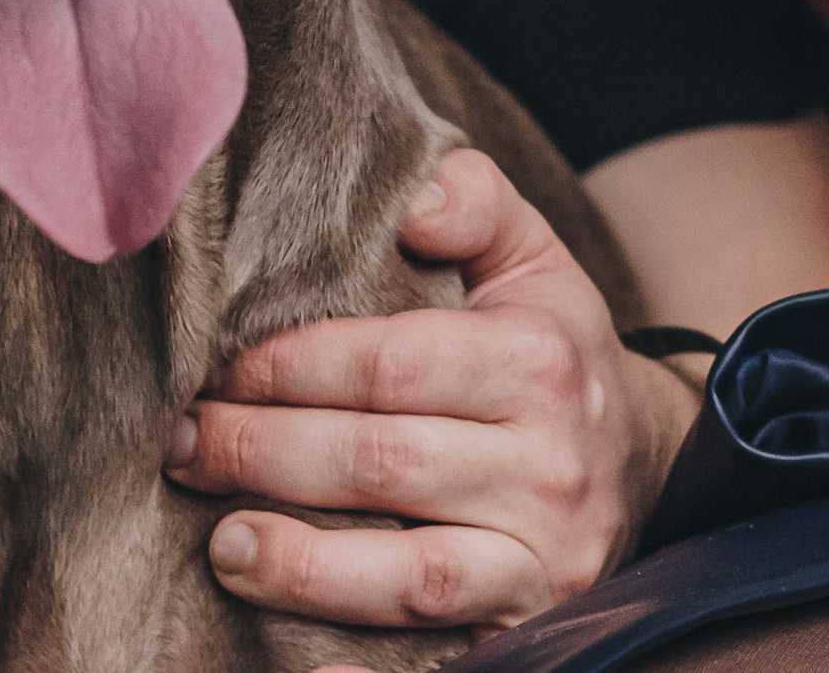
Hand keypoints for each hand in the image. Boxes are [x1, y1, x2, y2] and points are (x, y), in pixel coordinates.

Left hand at [162, 148, 700, 636]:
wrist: (648, 462)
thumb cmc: (554, 349)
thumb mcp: (533, 259)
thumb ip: (475, 202)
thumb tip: (415, 202)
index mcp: (536, 362)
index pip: (389, 365)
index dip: (288, 368)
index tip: (213, 365)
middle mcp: (546, 466)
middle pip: (379, 464)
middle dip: (261, 453)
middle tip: (180, 443)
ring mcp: (542, 559)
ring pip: (408, 573)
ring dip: (299, 564)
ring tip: (220, 543)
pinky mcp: (532, 627)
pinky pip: (446, 654)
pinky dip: (367, 664)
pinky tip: (300, 652)